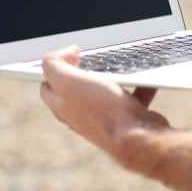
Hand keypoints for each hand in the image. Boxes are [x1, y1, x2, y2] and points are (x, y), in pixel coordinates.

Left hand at [40, 46, 169, 162]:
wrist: (139, 137)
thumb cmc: (104, 112)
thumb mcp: (68, 81)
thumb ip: (54, 65)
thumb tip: (63, 53)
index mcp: (62, 107)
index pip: (47, 85)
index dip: (57, 66)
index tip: (74, 55)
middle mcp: (80, 115)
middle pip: (76, 88)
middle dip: (85, 69)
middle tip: (95, 59)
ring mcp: (104, 118)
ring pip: (105, 91)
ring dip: (114, 77)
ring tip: (121, 67)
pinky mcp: (127, 119)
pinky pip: (132, 97)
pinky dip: (138, 85)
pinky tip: (144, 78)